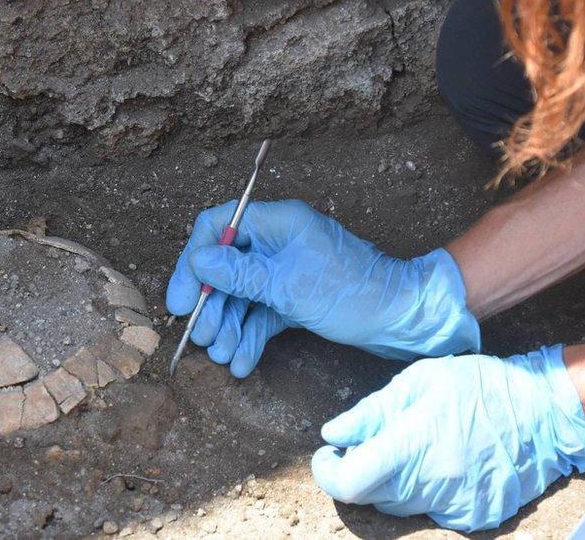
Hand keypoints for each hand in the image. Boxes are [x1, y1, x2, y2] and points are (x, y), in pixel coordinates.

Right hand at [166, 200, 479, 376]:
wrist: (404, 318)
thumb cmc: (355, 292)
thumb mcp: (291, 285)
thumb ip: (242, 275)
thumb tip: (199, 261)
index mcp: (278, 222)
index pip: (218, 227)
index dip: (193, 263)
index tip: (180, 301)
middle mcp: (279, 242)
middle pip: (225, 268)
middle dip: (211, 305)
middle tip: (202, 338)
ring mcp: (287, 271)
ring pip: (242, 296)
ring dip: (229, 326)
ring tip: (221, 355)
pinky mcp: (296, 298)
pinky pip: (263, 314)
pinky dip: (251, 336)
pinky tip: (240, 363)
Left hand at [311, 345, 584, 530]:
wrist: (546, 410)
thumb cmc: (480, 386)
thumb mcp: (420, 381)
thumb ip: (371, 412)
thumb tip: (333, 435)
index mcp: (412, 445)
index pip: (350, 483)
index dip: (328, 473)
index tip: (328, 456)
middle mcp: (431, 483)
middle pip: (372, 496)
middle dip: (362, 472)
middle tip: (374, 442)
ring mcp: (455, 504)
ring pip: (401, 507)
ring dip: (395, 482)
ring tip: (419, 446)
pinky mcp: (475, 516)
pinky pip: (433, 511)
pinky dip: (428, 491)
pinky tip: (447, 461)